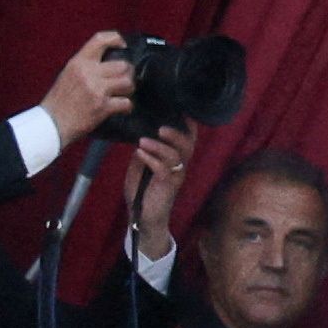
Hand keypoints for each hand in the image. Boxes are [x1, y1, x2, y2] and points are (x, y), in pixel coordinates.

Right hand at [40, 31, 137, 143]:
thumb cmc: (59, 100)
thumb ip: (86, 66)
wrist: (52, 122)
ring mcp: (97, 89)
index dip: (115, 38)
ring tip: (123, 93)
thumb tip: (107, 63)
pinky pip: (126, 102)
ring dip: (129, 89)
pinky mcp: (103, 106)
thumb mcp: (68, 74)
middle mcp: (88, 72)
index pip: (100, 40)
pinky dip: (127, 106)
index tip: (123, 45)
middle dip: (128, 73)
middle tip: (124, 79)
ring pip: (128, 82)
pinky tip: (122, 108)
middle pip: (123, 65)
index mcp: (78, 62)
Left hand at [121, 123, 199, 259]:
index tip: (179, 110)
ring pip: (176, 155)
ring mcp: (175, 176)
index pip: (188, 138)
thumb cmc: (143, 190)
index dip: (186, 124)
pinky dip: (151, 159)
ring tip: (143, 140)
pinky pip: (163, 169)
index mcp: (176, 158)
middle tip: (160, 127)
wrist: (143, 217)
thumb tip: (140, 130)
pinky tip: (140, 153)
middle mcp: (180, 165)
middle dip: (176, 133)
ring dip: (159, 146)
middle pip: (188, 144)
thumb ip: (145, 149)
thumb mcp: (141, 164)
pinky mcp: (167, 186)